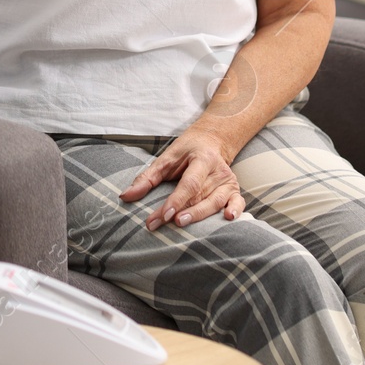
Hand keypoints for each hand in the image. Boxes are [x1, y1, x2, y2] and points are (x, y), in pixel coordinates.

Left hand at [120, 130, 245, 230]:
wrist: (211, 141)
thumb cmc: (186, 152)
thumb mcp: (165, 159)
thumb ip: (147, 178)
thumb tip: (126, 197)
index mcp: (201, 159)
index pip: (189, 183)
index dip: (176, 200)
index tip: (162, 215)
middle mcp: (217, 170)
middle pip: (201, 194)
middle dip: (184, 210)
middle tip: (168, 222)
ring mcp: (228, 181)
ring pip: (216, 201)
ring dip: (200, 215)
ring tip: (183, 223)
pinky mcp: (234, 190)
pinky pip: (238, 202)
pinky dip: (235, 210)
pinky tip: (228, 218)